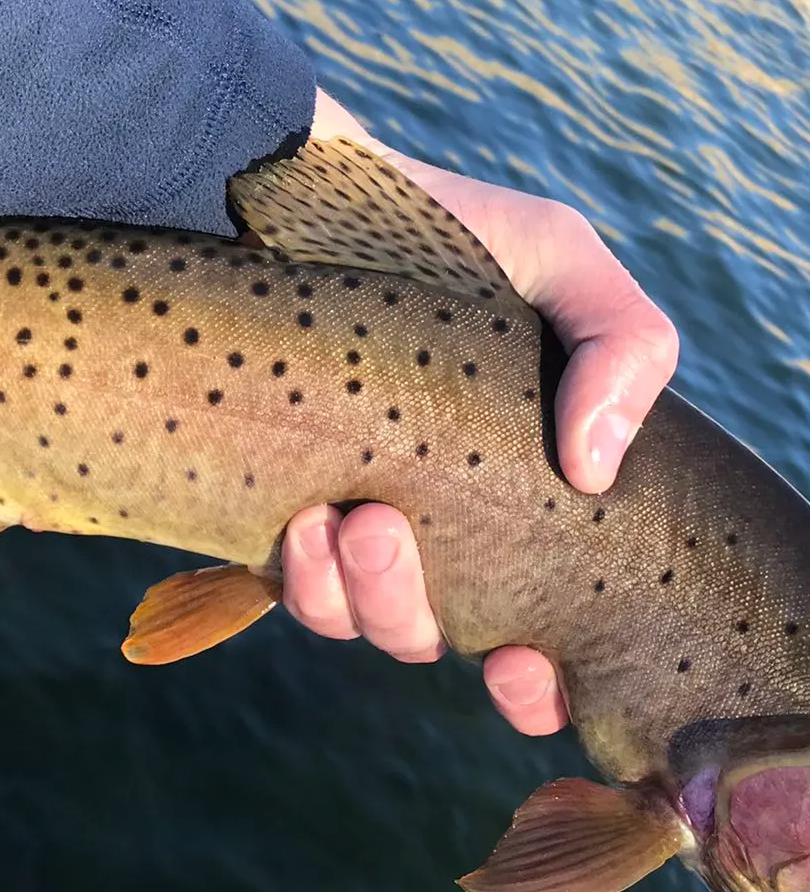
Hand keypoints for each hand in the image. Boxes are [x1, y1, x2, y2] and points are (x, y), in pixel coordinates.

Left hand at [281, 94, 678, 734]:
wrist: (303, 200)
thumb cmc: (443, 237)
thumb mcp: (557, 262)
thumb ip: (623, 342)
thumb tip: (597, 468)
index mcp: (508, 509)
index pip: (530, 646)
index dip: (533, 691)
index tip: (523, 664)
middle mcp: (427, 536)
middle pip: (423, 638)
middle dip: (409, 614)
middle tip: (384, 526)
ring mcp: (341, 530)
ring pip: (348, 620)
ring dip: (350, 592)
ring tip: (346, 515)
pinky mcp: (268, 513)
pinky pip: (280, 586)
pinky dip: (295, 574)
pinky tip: (298, 521)